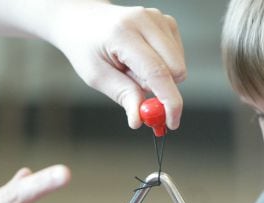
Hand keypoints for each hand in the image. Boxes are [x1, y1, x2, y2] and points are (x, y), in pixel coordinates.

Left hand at [48, 1, 185, 129]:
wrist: (84, 19)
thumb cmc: (86, 46)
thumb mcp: (96, 76)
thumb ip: (122, 95)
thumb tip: (139, 119)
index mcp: (123, 33)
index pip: (157, 72)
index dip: (169, 102)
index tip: (172, 122)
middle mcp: (146, 21)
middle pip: (176, 70)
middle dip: (163, 90)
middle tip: (138, 91)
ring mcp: (159, 19)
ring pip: (178, 66)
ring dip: (160, 77)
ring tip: (134, 68)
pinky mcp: (168, 22)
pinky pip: (178, 57)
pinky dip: (163, 66)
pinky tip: (143, 59)